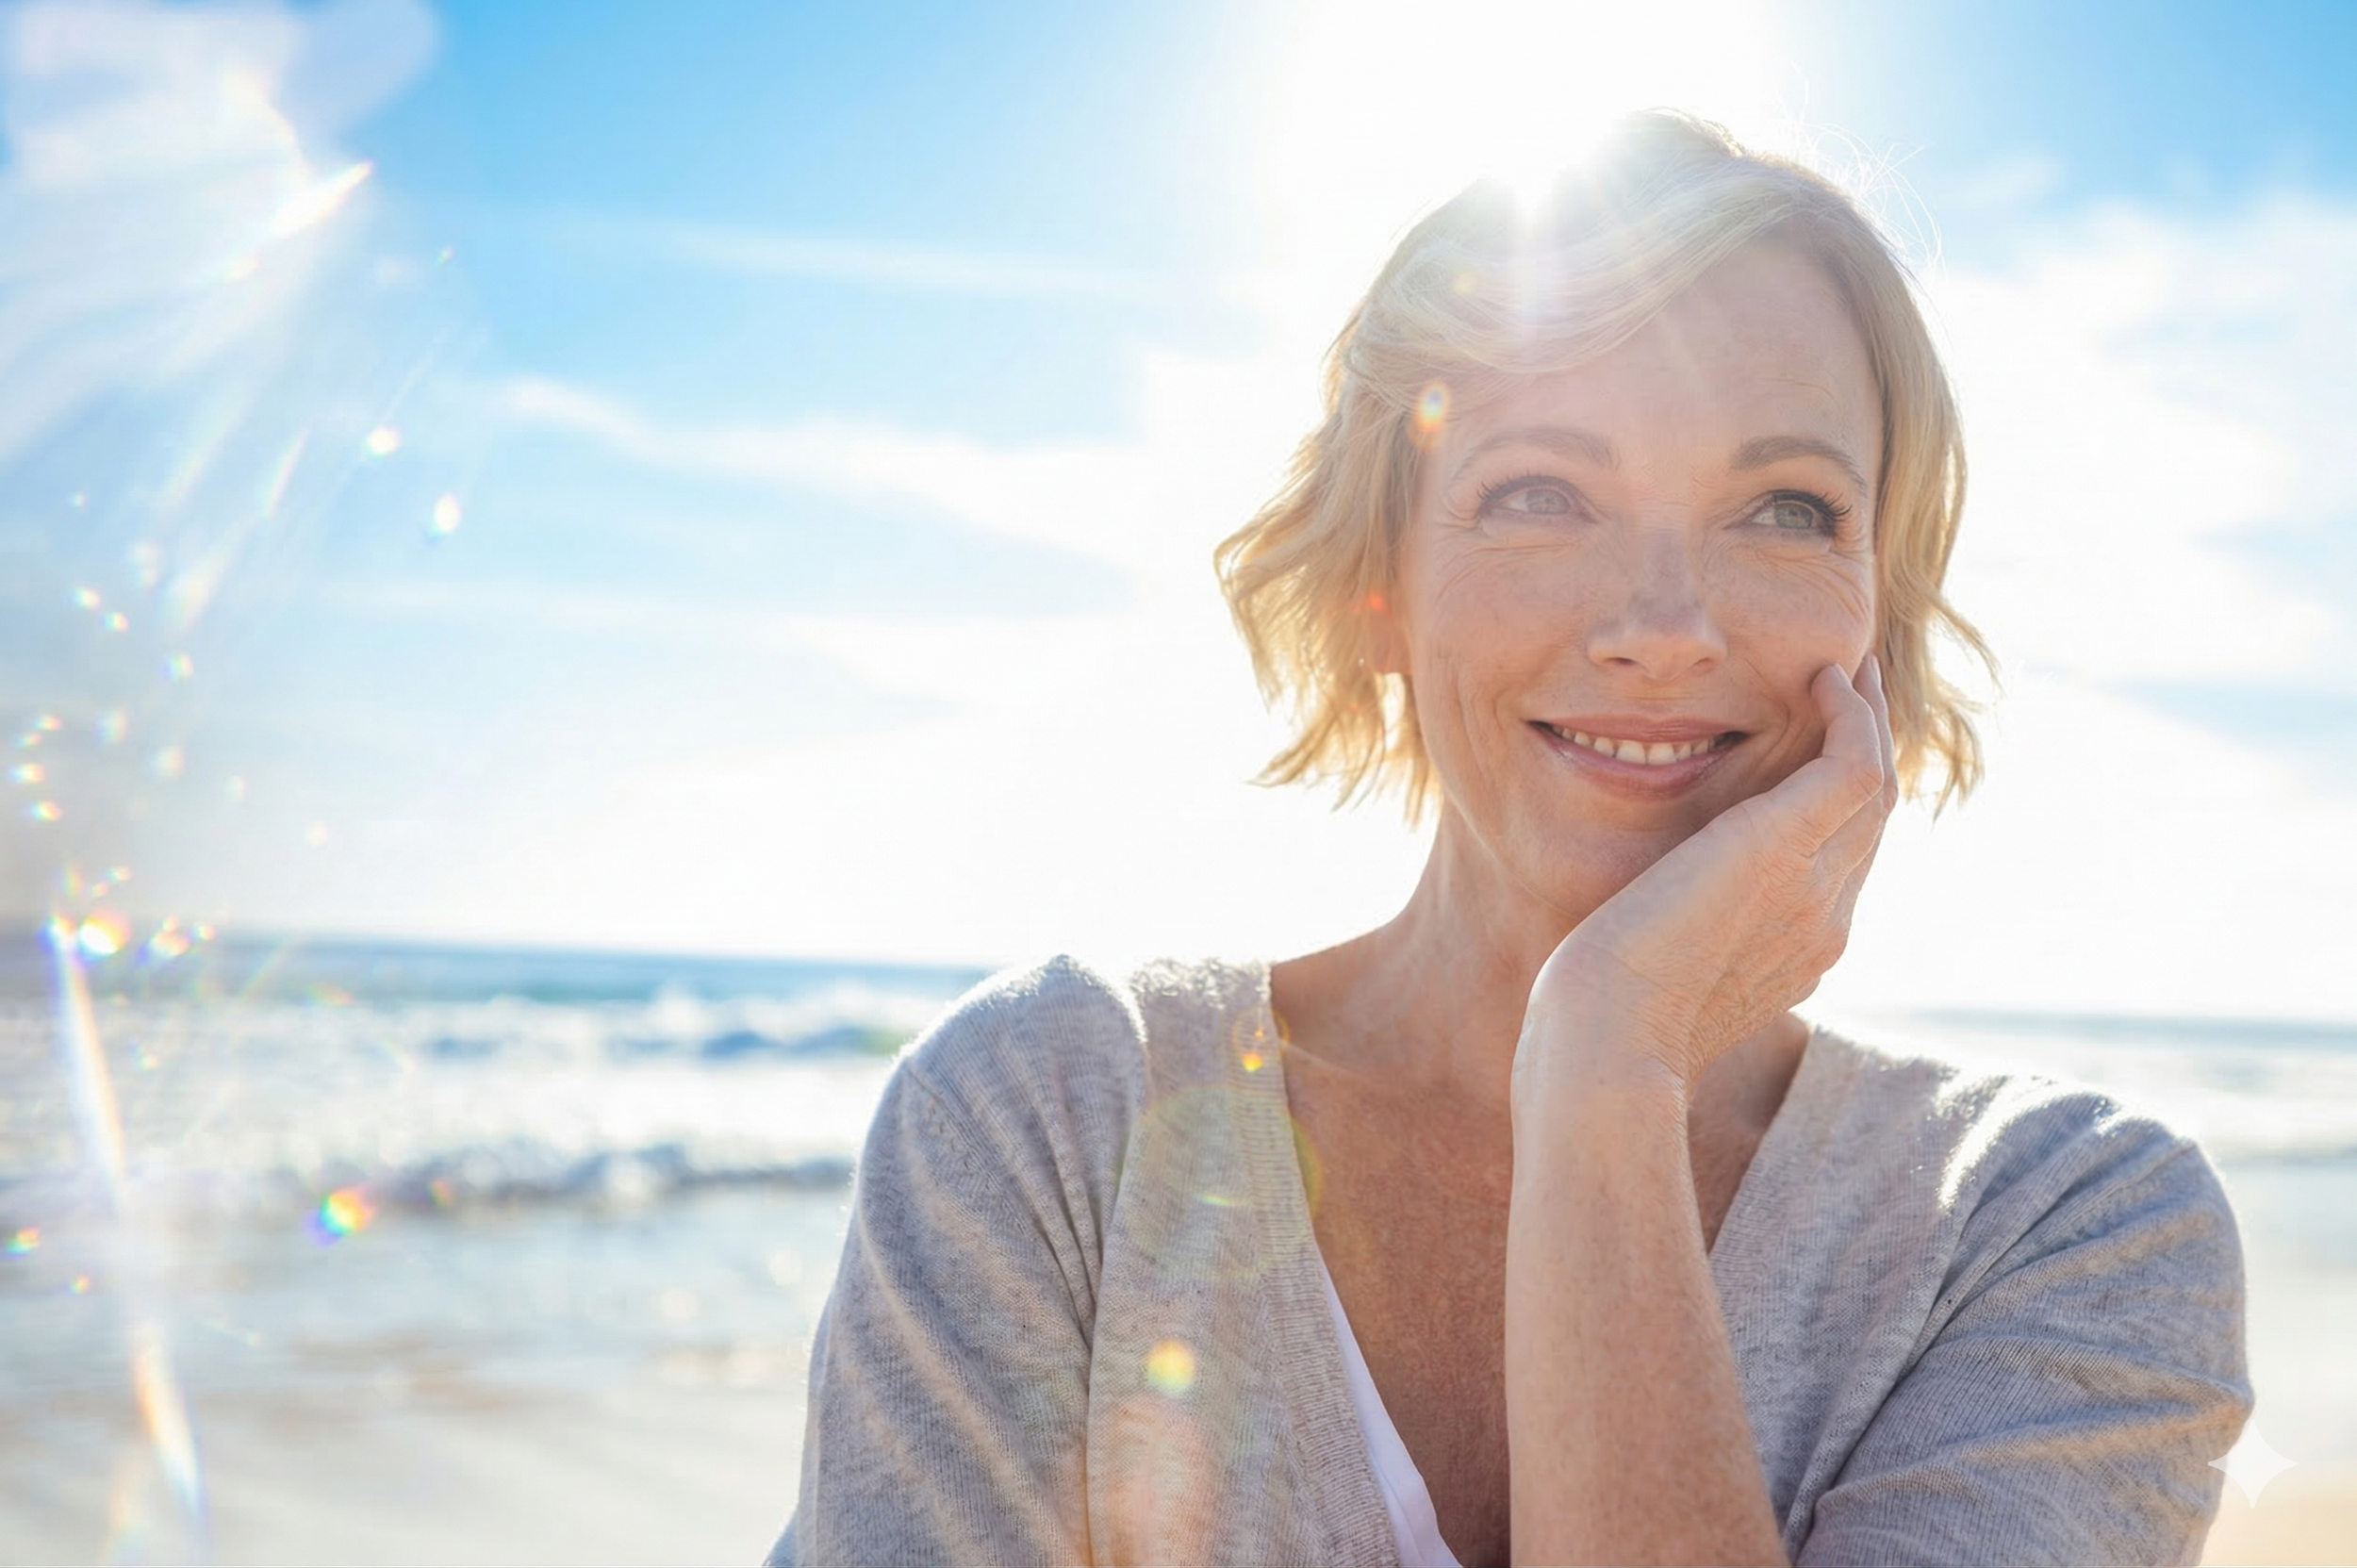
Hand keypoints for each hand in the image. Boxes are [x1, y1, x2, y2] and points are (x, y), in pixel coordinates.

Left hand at [1515, 655, 1897, 1100]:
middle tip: (1848, 684)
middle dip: (1865, 746)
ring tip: (1844, 666)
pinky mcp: (1787, 849)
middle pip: (1871, 817)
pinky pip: (1855, 764)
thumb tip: (1664, 907)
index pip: (1841, 861)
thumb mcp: (1659, 968)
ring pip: (1876, 784)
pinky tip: (1820, 676)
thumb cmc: (1603, 1012)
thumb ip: (1684, 933)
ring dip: (1867, 716)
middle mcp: (1826, 923)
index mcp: (1800, 952)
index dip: (1836, 799)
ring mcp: (1818, 889)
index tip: (1816, 746)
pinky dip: (1849, 715)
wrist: (1607, 1036)